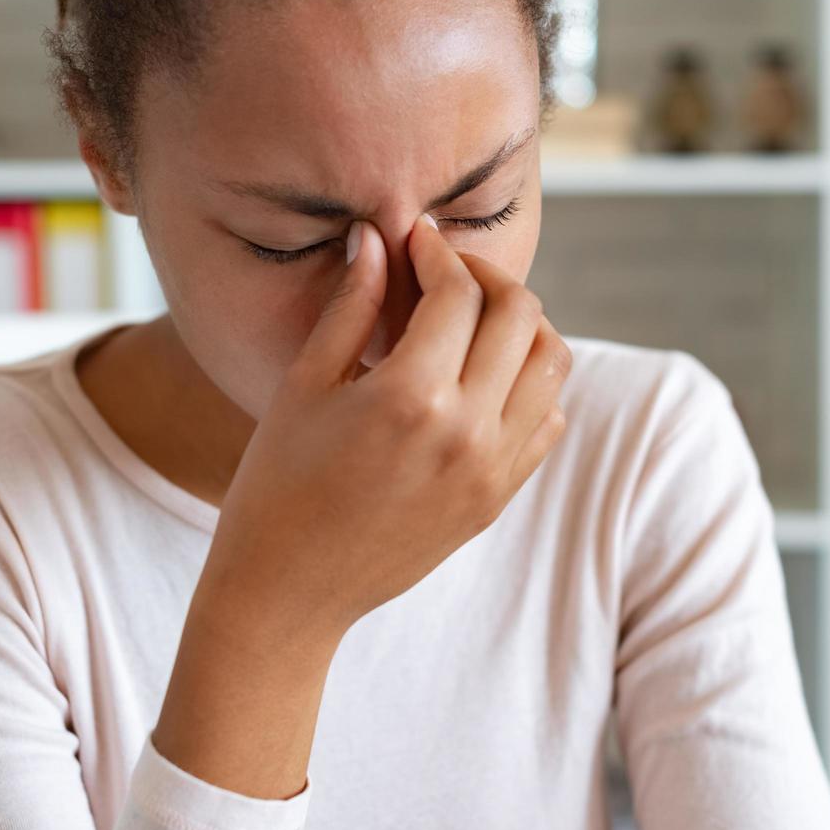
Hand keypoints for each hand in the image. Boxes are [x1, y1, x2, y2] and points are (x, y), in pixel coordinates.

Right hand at [201, 212, 573, 638]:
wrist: (289, 592)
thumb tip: (375, 237)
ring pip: (552, 364)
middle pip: (521, 315)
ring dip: (522, 325)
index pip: (458, 292)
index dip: (436, 252)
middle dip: (486, 276)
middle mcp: (468, 432)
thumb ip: (351, 305)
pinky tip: (481, 377)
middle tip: (446, 270)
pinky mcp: (498, 498)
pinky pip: (548, 421)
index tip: (413, 241)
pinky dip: (530, 384)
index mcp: (411, 398)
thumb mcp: (304, 385)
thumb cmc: (277, 484)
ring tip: (473, 318)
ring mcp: (492, 470)